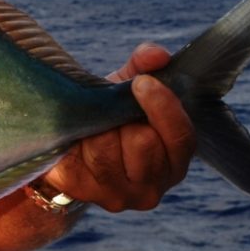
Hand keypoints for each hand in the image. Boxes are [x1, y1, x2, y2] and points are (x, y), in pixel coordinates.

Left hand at [43, 43, 196, 211]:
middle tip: (112, 113)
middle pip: (142, 143)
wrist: (68, 141)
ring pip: (105, 151)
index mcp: (175, 160)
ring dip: (96, 130)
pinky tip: (75, 139)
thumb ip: (145, 66)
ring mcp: (118, 195)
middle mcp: (152, 187)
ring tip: (93, 126)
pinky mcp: (83, 193)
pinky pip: (74, 161)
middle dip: (122, 119)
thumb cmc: (108, 114)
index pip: (181, 136)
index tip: (142, 83)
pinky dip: (72, 141)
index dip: (163, 107)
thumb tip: (156, 55)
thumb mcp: (127, 87)